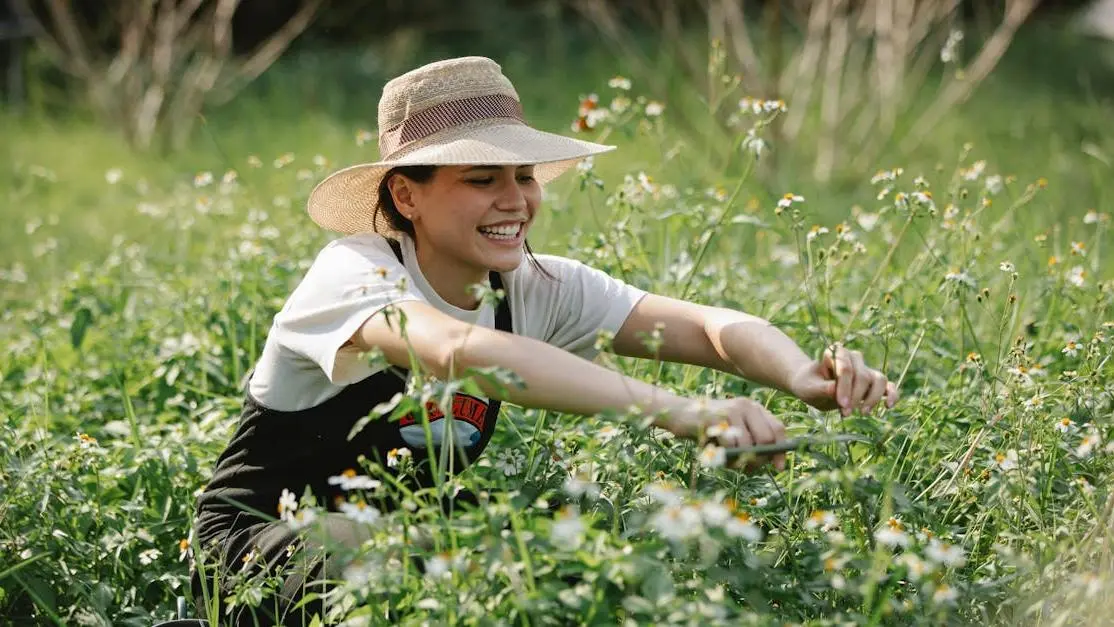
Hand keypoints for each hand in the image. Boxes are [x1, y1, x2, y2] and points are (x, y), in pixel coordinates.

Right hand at [669, 397, 787, 470]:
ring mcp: (730, 411)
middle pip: (766, 439)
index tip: (778, 467)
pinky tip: (717, 454)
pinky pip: (729, 446)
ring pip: (747, 446)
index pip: (778, 428)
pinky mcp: (716, 419)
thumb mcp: (734, 433)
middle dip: (759, 458)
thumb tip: (770, 463)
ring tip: (728, 460)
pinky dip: (725, 456)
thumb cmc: (709, 429)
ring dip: (739, 460)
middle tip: (747, 467)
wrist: (679, 414)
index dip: (781, 450)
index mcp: (754, 408)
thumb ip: (752, 442)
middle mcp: (746, 406)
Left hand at [788, 343, 899, 415]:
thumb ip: (821, 388)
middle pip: (862, 375)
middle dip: (855, 396)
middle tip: (845, 413)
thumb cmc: (809, 385)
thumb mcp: (808, 388)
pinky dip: (892, 395)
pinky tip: (889, 406)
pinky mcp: (874, 382)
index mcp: (836, 353)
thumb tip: (835, 389)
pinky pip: (889, 386)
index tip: (841, 404)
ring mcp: (865, 369)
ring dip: (873, 398)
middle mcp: (853, 358)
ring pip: (879, 379)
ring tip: (862, 413)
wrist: (812, 388)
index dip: (845, 387)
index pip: (845, 368)